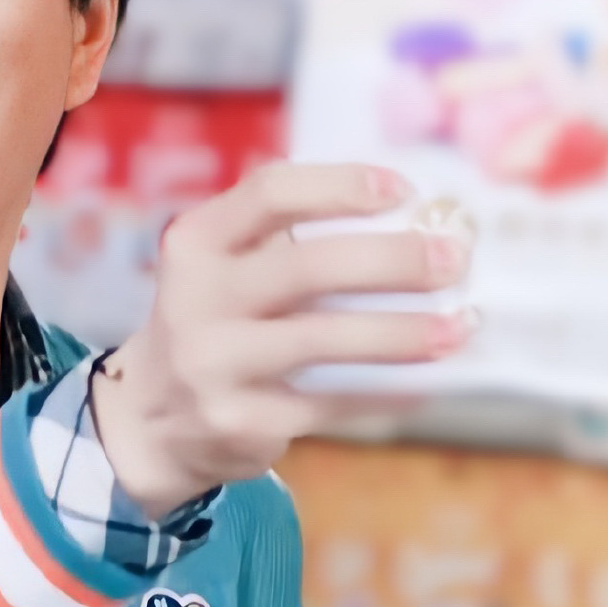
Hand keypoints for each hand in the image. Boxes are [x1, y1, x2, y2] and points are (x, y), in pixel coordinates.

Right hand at [88, 162, 474, 520]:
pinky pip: (330, 402)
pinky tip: (425, 383)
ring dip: (403, 333)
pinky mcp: (239, 421)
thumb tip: (415, 227)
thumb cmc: (216, 323)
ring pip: (324, 339)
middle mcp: (196, 298)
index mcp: (196, 243)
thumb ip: (287, 241)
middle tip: (453, 260)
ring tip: (459, 327)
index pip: (271, 193)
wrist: (149, 419)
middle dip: (392, 261)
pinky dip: (385, 391)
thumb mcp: (222, 268)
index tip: (403, 192)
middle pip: (306, 266)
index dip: (342, 186)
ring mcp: (214, 363)